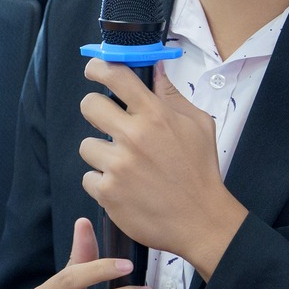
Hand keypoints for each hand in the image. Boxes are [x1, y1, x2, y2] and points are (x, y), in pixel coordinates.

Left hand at [78, 59, 246, 275]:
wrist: (201, 220)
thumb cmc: (201, 171)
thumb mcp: (198, 125)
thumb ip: (172, 96)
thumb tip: (155, 69)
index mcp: (155, 115)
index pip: (116, 76)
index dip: (98, 68)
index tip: (94, 71)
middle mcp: (133, 136)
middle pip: (89, 105)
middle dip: (95, 110)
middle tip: (108, 122)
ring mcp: (118, 166)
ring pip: (86, 145)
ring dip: (101, 154)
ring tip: (123, 165)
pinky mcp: (108, 193)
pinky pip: (88, 178)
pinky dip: (102, 183)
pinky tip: (123, 188)